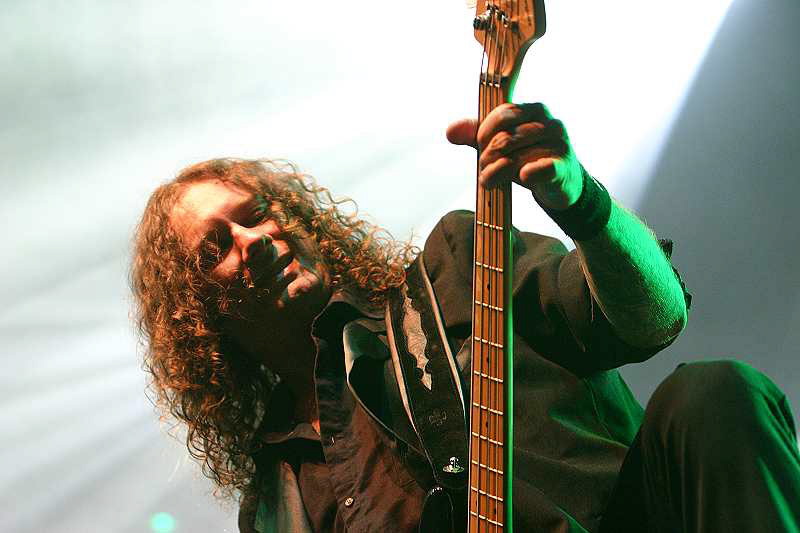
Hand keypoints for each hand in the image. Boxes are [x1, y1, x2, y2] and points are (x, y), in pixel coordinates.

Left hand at [446, 102, 583, 210]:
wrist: (560, 184)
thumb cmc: (528, 158)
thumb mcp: (501, 144)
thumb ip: (475, 135)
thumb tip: (450, 131)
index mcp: (535, 110)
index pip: (503, 113)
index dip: (484, 132)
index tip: (480, 147)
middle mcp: (550, 123)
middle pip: (506, 137)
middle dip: (487, 156)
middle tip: (483, 169)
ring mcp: (559, 145)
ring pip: (516, 157)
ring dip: (497, 172)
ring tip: (490, 181)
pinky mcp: (563, 168)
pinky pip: (543, 168)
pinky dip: (530, 173)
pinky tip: (523, 177)